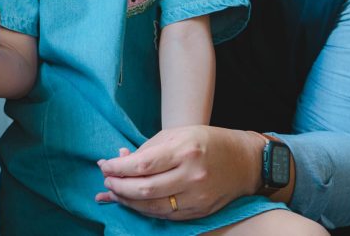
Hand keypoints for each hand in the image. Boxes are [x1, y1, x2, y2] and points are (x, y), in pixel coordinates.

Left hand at [94, 125, 260, 219]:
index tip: (104, 165)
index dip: (118, 168)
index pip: (142, 164)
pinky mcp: (200, 212)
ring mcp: (197, 197)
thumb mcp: (178, 134)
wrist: (245, 161)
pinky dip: (146, 210)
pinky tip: (134, 202)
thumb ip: (148, 148)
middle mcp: (191, 176)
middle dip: (119, 186)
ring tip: (114, 192)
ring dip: (128, 201)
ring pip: (152, 207)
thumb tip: (120, 160)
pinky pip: (166, 215)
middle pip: (144, 189)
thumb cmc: (209, 141)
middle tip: (106, 180)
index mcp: (185, 150)